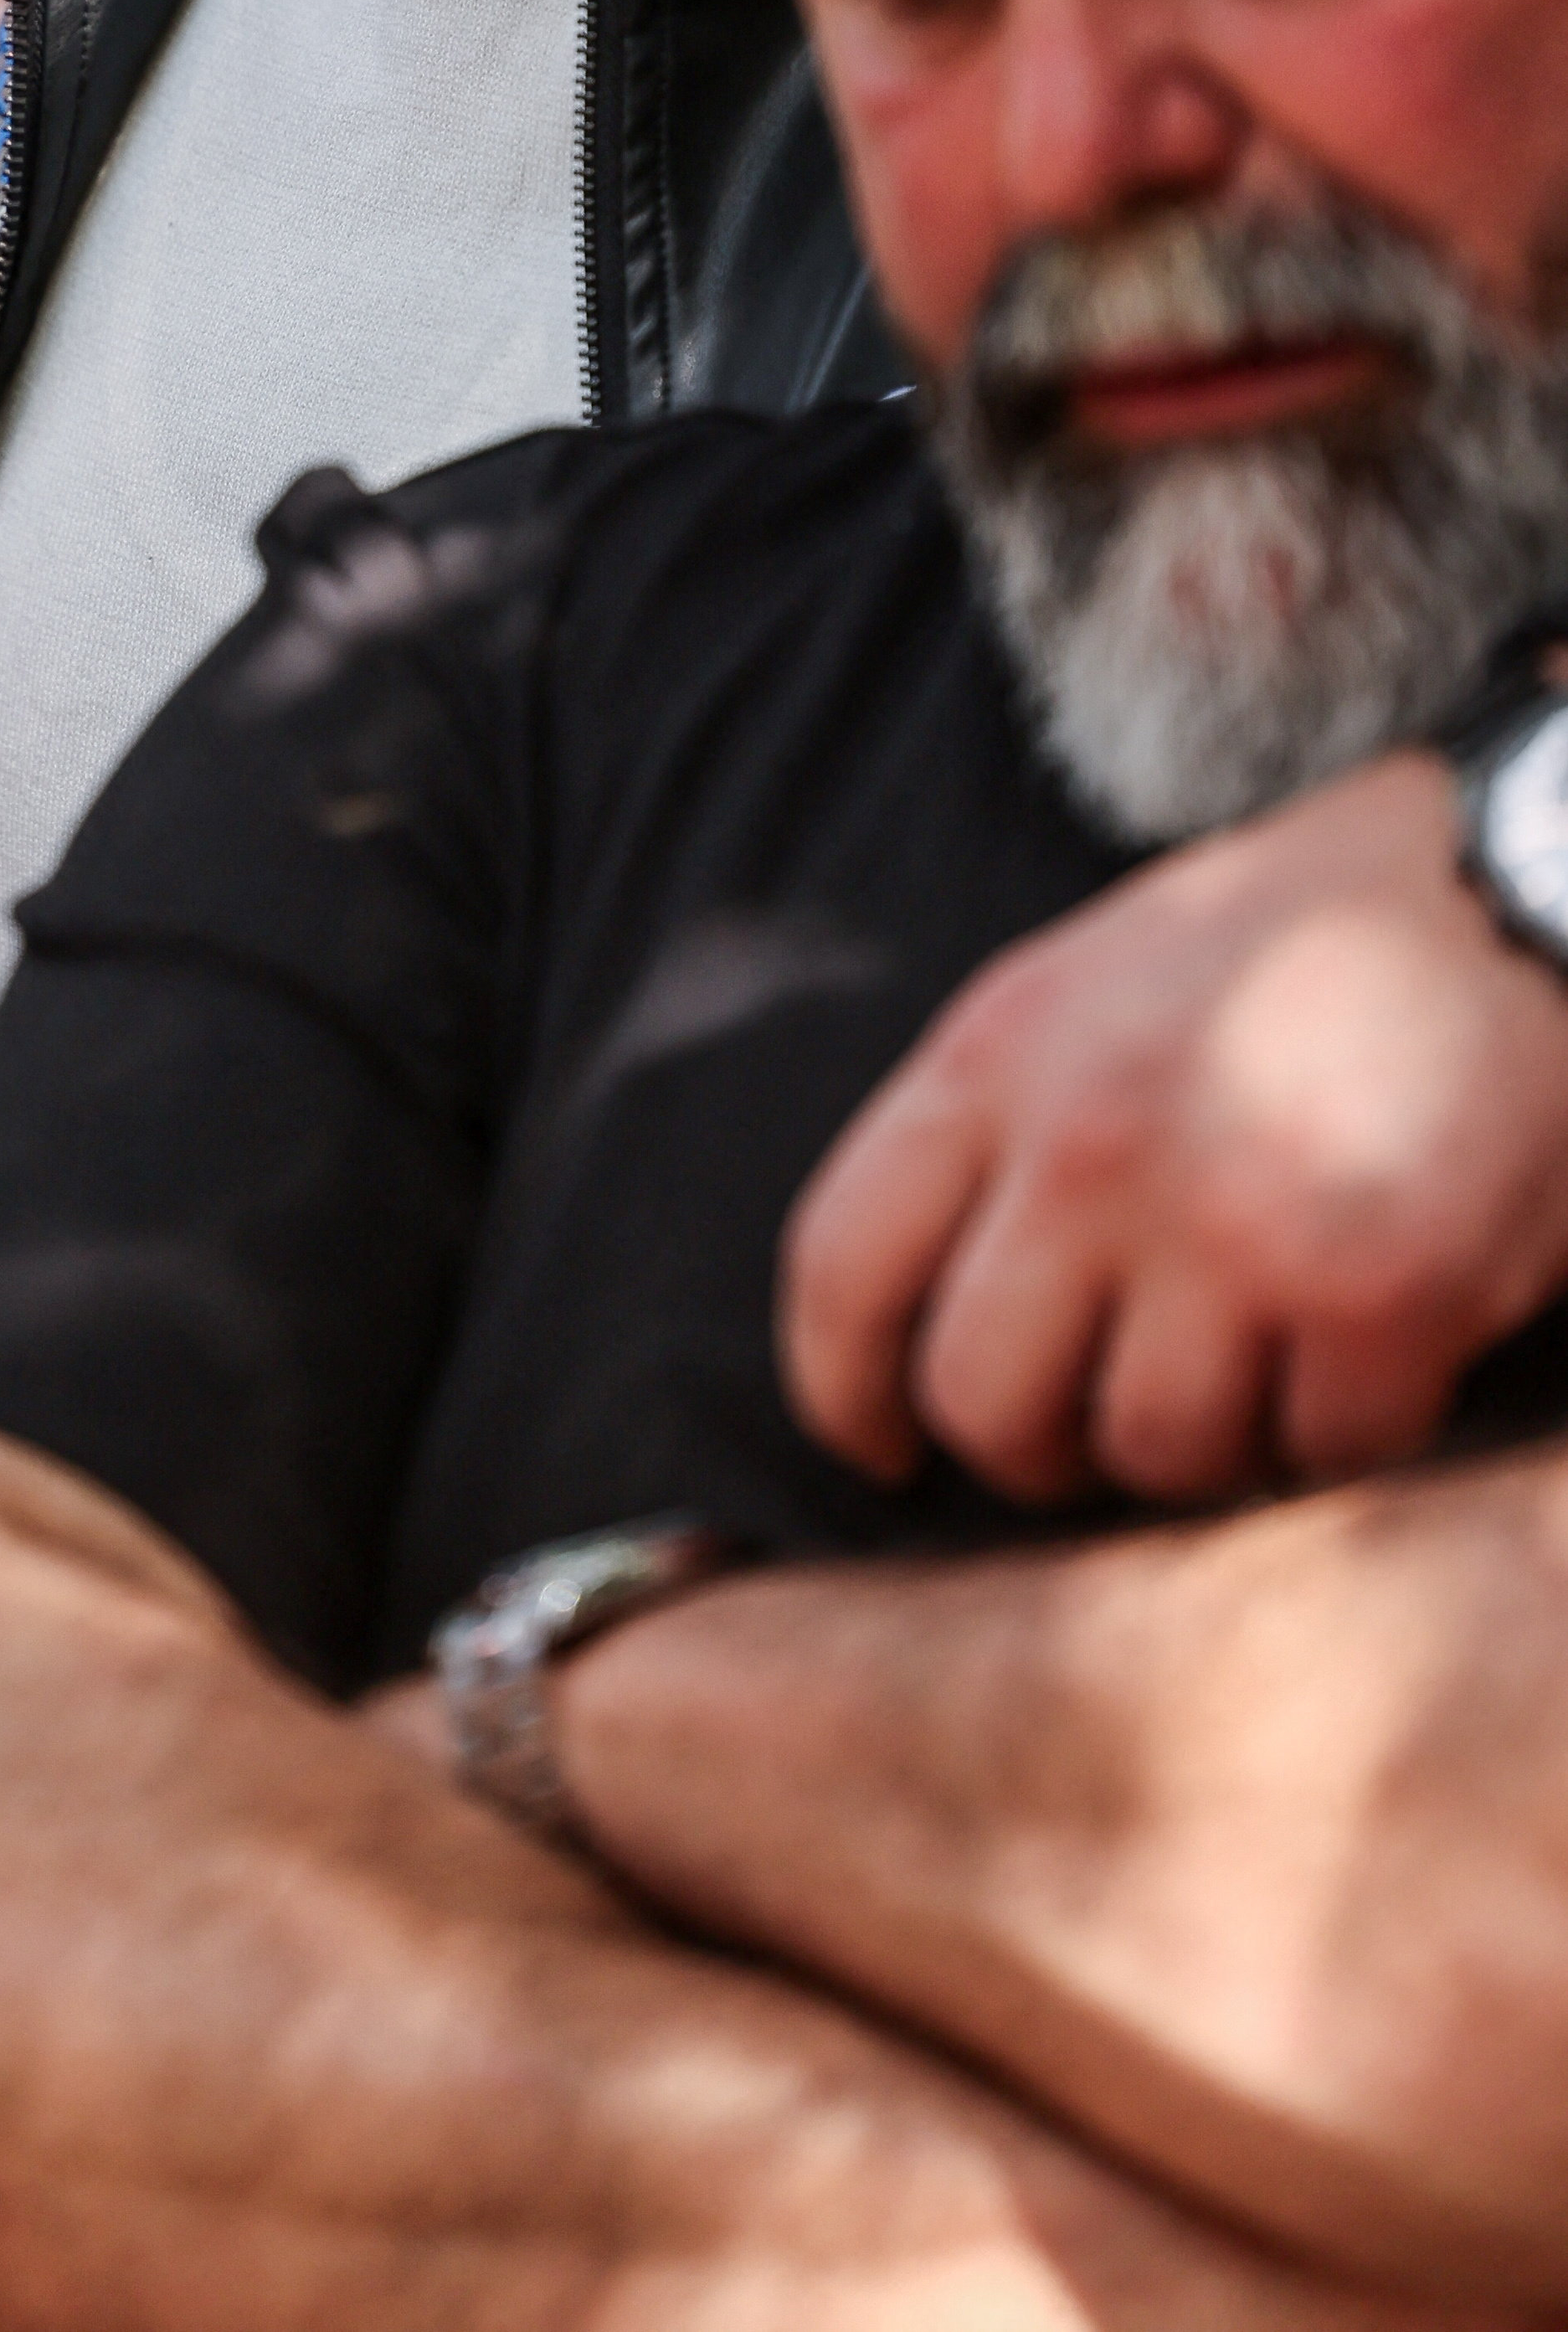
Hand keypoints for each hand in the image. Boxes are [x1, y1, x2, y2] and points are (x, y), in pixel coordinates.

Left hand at [783, 749, 1567, 1504]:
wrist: (1511, 890)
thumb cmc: (1301, 942)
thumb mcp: (1095, 980)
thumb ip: (1001, 1123)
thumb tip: (924, 1309)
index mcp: (999, 1051)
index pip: (841, 1264)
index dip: (841, 1390)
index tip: (883, 1445)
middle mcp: (1090, 1141)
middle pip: (981, 1397)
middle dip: (1039, 1446)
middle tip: (1105, 1426)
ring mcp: (1228, 1220)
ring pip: (1153, 1451)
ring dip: (1213, 1441)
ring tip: (1266, 1356)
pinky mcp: (1375, 1290)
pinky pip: (1320, 1452)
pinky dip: (1350, 1427)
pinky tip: (1376, 1346)